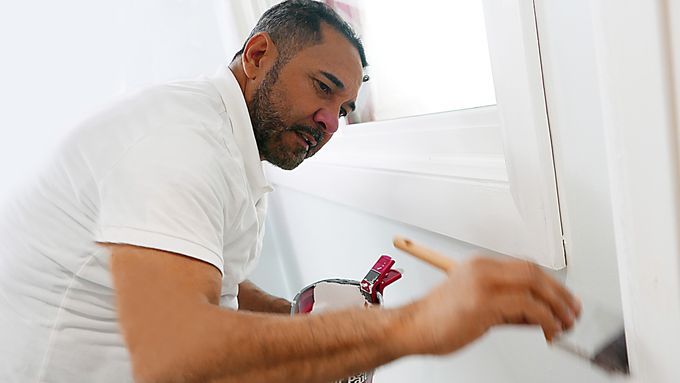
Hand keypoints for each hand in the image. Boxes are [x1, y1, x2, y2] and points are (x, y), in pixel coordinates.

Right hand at [403, 256, 580, 354]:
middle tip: (572, 311)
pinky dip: (545, 319)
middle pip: (533, 272)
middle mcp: (482, 269)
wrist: (411, 327)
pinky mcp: (483, 302)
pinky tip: (549, 330)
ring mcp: (482, 283)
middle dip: (559, 293)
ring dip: (556, 306)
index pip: (525, 267)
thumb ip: (507, 308)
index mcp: (480, 266)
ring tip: (565, 324)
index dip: (550, 284)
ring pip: (534, 285)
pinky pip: (526, 306)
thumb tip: (537, 316)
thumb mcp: (477, 306)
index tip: (564, 300)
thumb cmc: (437, 320)